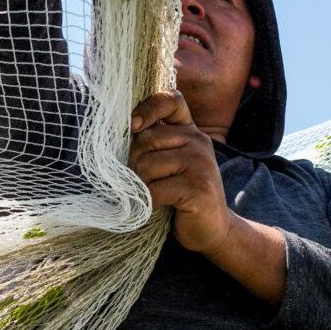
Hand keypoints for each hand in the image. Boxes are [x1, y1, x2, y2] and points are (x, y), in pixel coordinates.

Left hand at [128, 90, 235, 253]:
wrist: (212, 228)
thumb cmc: (182, 195)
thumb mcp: (170, 163)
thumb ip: (154, 144)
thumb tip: (118, 133)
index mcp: (190, 131)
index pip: (171, 100)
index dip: (148, 108)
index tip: (133, 125)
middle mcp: (198, 141)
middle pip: (146, 139)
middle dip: (135, 164)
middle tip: (145, 182)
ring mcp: (200, 162)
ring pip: (147, 165)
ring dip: (141, 186)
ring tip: (154, 195)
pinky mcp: (198, 186)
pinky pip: (155, 190)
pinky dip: (149, 203)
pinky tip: (161, 207)